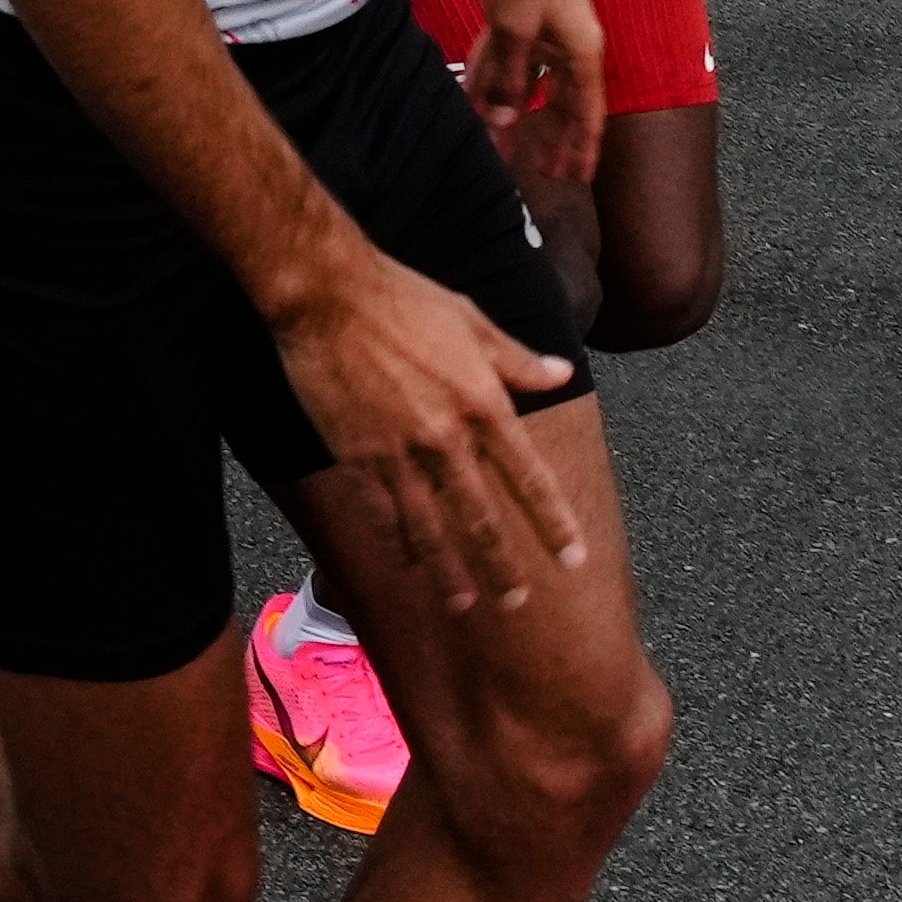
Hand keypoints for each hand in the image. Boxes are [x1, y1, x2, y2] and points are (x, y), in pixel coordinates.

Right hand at [264, 244, 584, 613]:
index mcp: (483, 403)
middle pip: (481, 517)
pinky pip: (382, 513)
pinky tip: (408, 564)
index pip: (529, 477)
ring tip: (464, 605)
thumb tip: (560, 374)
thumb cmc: (405, 299)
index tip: (572, 558)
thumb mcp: (473, 321)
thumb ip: (517, 359)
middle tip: (518, 602)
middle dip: (502, 565)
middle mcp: (446, 437)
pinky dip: (398, 542)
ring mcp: (399, 452)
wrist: (330, 297)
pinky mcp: (357, 456)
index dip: (552, 522)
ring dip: (449, 572)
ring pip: (430, 528)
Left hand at [462, 0, 606, 185]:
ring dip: (512, 110)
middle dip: (550, 137)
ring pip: (528, 79)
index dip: (583, 147)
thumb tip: (502, 123)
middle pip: (561, 100)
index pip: (588, 111)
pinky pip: (506, 55)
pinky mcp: (516, 11)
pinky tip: (472, 96)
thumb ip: (509, 78)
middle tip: (542, 173)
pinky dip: (491, 75)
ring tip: (500, 145)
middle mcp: (568, 42)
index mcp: (582, 50)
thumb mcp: (513, 28)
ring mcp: (542, 25)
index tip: (577, 179)